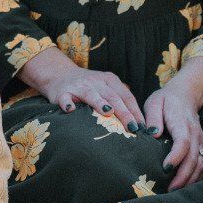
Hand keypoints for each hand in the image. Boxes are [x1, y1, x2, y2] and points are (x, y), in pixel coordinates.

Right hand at [20, 48, 144, 126]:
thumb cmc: (89, 87)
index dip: (135, 111)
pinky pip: (65, 98)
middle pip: (113, 97)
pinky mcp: (62, 92)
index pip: (126, 96)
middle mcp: (96, 81)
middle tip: (132, 127)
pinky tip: (70, 109)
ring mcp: (79, 86)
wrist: (59, 75)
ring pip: (91, 94)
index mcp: (109, 80)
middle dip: (124, 112)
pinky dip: (67, 103)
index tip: (142, 127)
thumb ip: (120, 100)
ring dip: (99, 103)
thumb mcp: (106, 88)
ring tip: (108, 112)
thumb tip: (139, 123)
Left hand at [145, 85, 202, 188]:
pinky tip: (185, 186)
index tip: (165, 168)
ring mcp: (200, 141)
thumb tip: (153, 134)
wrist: (187, 94)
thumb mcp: (154, 102)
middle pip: (193, 158)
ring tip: (176, 192)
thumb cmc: (166, 100)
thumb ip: (153, 117)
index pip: (183, 142)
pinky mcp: (201, 146)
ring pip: (200, 164)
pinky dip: (196, 177)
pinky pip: (202, 164)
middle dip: (183, 176)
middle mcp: (195, 134)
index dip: (176, 156)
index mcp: (182, 123)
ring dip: (190, 180)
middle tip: (169, 190)